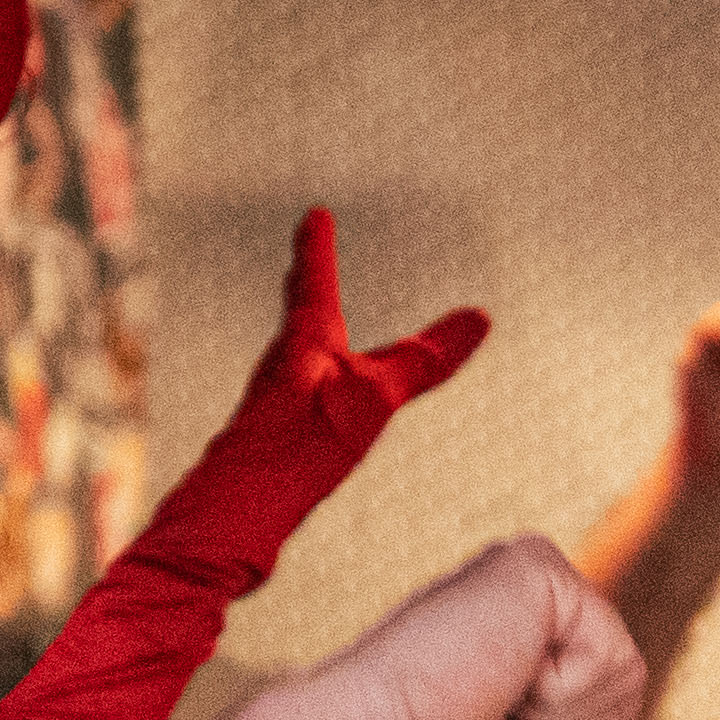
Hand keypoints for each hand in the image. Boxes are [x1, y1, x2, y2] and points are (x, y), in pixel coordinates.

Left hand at [210, 208, 490, 484]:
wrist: (238, 505)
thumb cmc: (300, 444)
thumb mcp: (374, 398)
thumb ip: (424, 362)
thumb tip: (481, 317)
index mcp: (304, 344)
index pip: (313, 281)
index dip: (316, 247)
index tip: (314, 214)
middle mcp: (282, 364)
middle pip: (299, 314)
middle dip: (307, 283)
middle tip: (304, 258)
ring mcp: (274, 400)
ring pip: (296, 356)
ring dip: (308, 334)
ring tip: (316, 329)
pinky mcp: (272, 436)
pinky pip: (298, 394)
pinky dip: (311, 381)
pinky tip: (315, 408)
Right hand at [307, 535, 654, 719]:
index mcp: (516, 668)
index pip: (606, 719)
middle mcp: (524, 622)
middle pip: (626, 701)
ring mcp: (529, 590)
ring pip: (625, 679)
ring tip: (491, 710)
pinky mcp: (534, 570)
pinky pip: (613, 652)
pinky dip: (565, 693)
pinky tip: (501, 682)